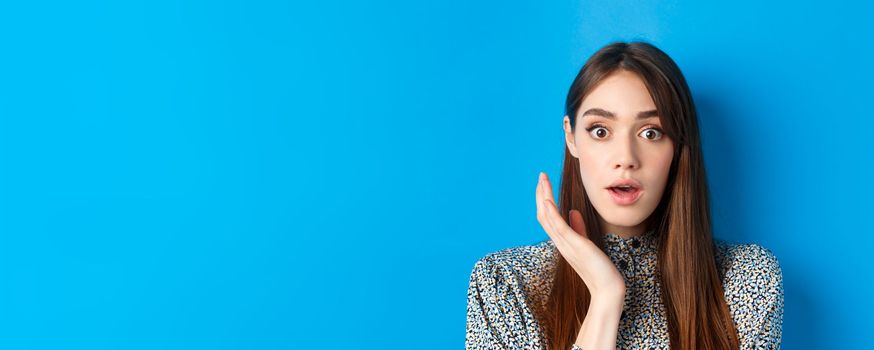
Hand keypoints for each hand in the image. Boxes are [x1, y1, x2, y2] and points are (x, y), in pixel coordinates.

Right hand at [535, 172, 625, 301]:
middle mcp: (560, 242)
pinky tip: (548, 200)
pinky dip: (551, 213)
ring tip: (543, 180)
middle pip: (543, 215)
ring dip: (544, 197)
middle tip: (541, 176)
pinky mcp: (575, 246)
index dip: (544, 199)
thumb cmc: (599, 268)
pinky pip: (558, 227)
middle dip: (541, 194)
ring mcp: (566, 244)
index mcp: (562, 241)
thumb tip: (573, 212)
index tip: (545, 183)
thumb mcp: (587, 244)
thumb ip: (579, 227)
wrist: (607, 288)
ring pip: (547, 217)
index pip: (547, 217)